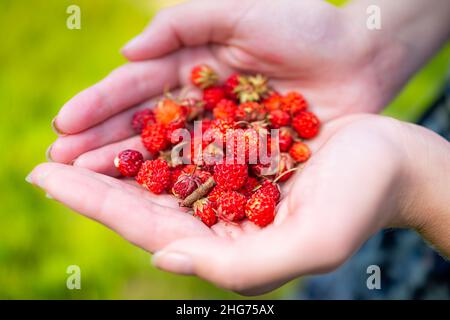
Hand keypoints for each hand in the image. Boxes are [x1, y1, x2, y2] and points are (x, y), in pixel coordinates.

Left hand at [29, 115, 449, 294]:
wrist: (395, 162)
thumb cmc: (362, 202)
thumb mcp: (309, 243)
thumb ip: (237, 266)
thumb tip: (163, 260)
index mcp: (228, 247)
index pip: (148, 227)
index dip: (95, 205)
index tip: (47, 180)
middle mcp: (221, 219)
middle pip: (142, 201)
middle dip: (91, 184)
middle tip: (43, 163)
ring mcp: (228, 186)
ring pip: (159, 173)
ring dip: (116, 158)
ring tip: (72, 143)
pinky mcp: (239, 156)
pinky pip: (186, 146)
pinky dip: (154, 136)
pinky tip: (127, 125)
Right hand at [48, 0, 399, 169]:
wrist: (359, 57)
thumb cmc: (303, 26)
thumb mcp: (239, 10)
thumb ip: (181, 25)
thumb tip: (125, 53)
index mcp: (191, 65)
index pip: (136, 87)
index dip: (100, 104)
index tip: (64, 124)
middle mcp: (199, 103)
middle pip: (144, 125)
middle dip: (102, 142)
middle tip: (60, 162)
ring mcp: (221, 133)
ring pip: (168, 152)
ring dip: (128, 167)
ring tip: (87, 183)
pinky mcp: (245, 157)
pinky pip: (205, 172)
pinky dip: (177, 183)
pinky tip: (147, 198)